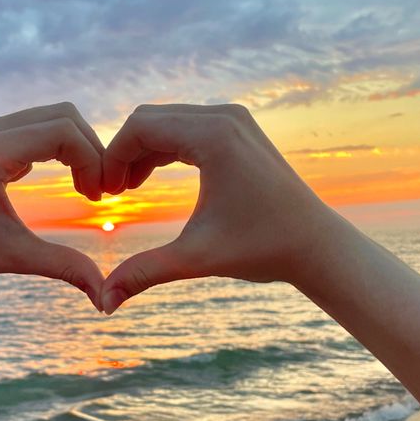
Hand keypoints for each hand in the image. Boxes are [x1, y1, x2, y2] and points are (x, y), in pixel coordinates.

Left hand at [0, 102, 105, 308]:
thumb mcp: (17, 258)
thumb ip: (65, 267)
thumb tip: (105, 296)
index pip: (63, 133)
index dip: (92, 160)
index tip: (97, 197)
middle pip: (65, 116)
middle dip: (91, 151)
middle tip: (98, 192)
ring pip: (55, 116)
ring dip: (79, 149)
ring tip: (86, 188)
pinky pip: (40, 126)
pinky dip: (62, 148)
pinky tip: (68, 182)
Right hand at [100, 103, 334, 312]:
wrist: (316, 245)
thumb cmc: (262, 249)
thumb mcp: (196, 259)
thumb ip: (144, 273)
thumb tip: (103, 303)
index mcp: (214, 137)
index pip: (140, 127)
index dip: (111, 157)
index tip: (103, 195)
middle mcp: (225, 117)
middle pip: (150, 118)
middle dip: (123, 153)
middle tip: (109, 194)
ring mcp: (234, 119)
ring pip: (167, 121)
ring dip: (141, 151)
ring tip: (125, 190)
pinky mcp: (239, 130)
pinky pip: (186, 127)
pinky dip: (162, 149)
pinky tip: (146, 181)